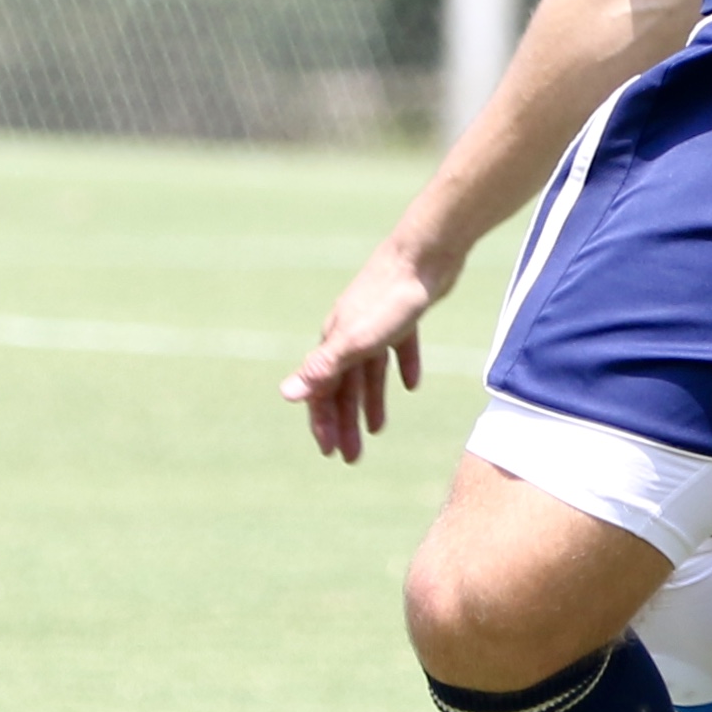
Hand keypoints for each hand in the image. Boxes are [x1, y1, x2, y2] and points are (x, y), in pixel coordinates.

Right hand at [282, 239, 455, 463]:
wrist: (425, 255)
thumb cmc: (390, 299)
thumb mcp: (356, 341)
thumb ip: (323, 369)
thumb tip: (286, 395)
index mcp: (334, 341)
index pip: (321, 390)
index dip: (323, 422)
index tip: (330, 453)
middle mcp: (349, 333)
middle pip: (344, 386)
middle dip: (345, 422)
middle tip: (352, 457)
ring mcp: (375, 323)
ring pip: (369, 371)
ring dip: (371, 401)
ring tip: (377, 429)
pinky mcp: (402, 314)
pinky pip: (398, 349)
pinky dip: (402, 368)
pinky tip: (412, 385)